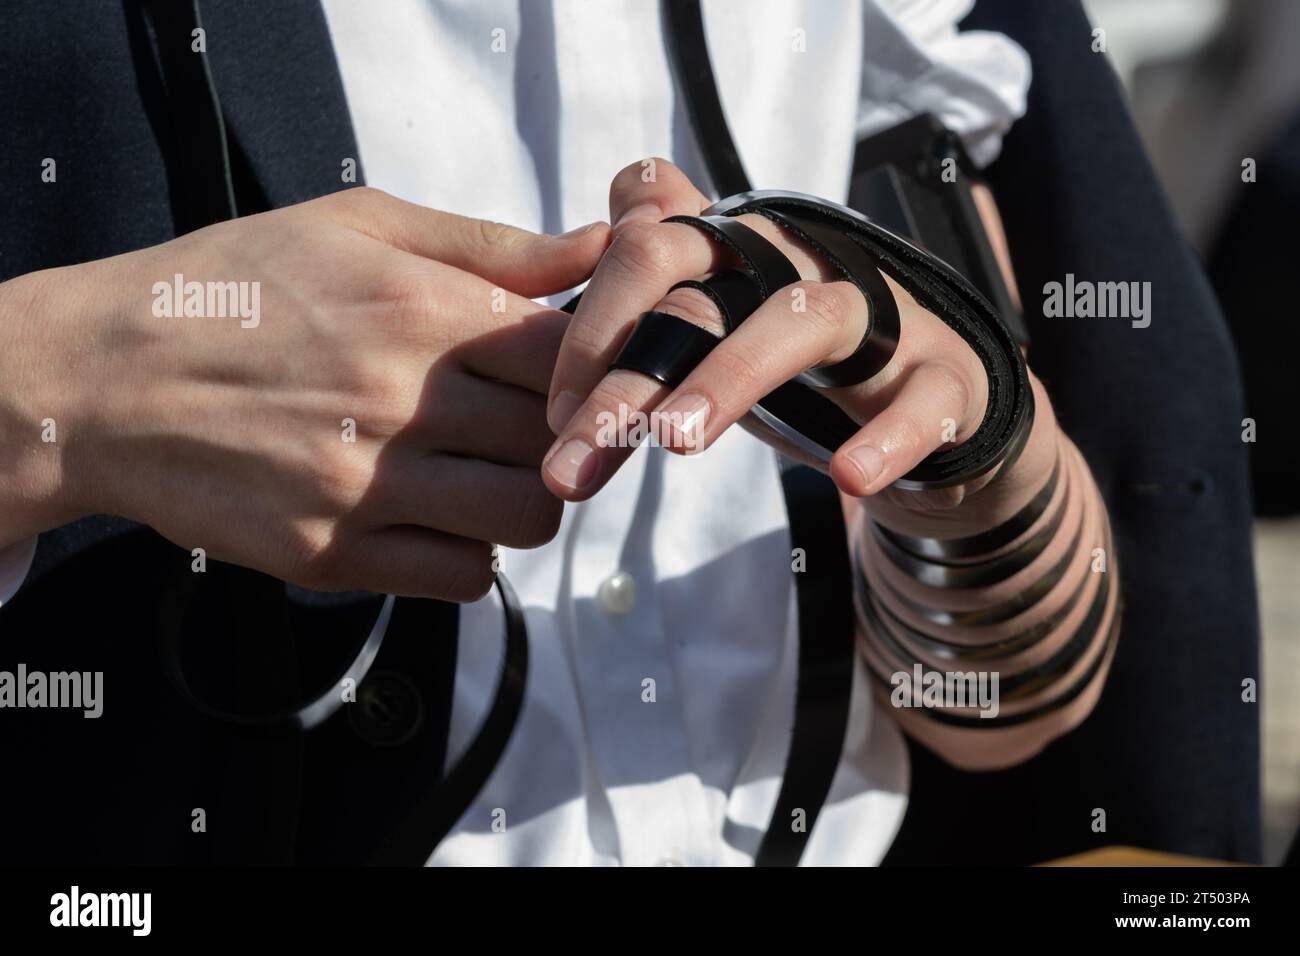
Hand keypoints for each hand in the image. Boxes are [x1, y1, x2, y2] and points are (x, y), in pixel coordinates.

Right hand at [0, 187, 609, 598]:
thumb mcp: (355, 228)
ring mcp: (367, 484)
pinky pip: (464, 576)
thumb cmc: (233, 288)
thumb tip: (595, 246)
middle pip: (561, 439)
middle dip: (566, 434)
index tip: (568, 372)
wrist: (102, 378)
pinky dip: (471, 553)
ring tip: (487, 475)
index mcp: (419, 309)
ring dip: (528, 500)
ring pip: (528, 517)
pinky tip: (438, 518)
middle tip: (530, 426)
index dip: (589, 367)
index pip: (571, 355)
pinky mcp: (332, 553)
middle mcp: (402, 400)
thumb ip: (487, 244)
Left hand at [542, 159, 1057, 529]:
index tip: (556, 419)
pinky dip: (887, 438)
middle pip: (702, 298)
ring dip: (730, 378)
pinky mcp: (944, 377)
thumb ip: (658, 277)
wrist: (939, 405)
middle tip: (575, 455)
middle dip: (629, 376)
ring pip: (799, 322)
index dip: (591, 331)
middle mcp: (802, 265)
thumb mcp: (722, 320)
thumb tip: (604, 221)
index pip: (648, 254)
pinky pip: (920, 401)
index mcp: (740, 252)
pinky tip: (848, 477)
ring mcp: (879, 316)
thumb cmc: (806, 364)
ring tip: (676, 442)